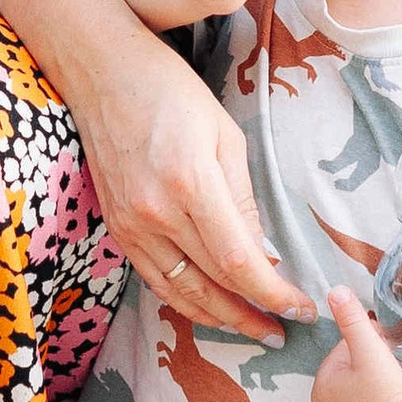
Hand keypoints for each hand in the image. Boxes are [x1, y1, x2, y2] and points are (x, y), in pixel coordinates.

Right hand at [68, 30, 301, 343]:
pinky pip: (154, 277)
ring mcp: (130, 223)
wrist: (101, 72)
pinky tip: (209, 306)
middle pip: (213, 283)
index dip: (273, 294)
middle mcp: (155, 212)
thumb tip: (263, 252)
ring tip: (252, 328)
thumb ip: (244, 199)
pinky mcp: (116, 226)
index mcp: (191, 183)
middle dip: (253, 313)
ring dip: (219, 318)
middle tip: (284, 329)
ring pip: (180, 291)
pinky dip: (184, 300)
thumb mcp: (225, 136)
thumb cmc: (170, 91)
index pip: (239, 262)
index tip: (301, 308)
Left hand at [311, 287, 401, 401]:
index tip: (383, 346)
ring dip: (368, 398)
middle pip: (346, 384)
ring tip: (393, 393)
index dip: (363, 348)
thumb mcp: (369, 349)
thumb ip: (352, 318)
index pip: (341, 358)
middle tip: (391, 369)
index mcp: (321, 389)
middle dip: (365, 373)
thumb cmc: (388, 390)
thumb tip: (335, 290)